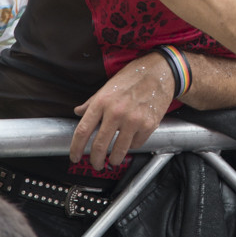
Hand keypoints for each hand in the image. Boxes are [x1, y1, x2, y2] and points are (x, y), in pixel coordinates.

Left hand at [70, 52, 175, 169]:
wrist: (160, 71)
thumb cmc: (133, 77)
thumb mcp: (108, 86)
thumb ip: (92, 101)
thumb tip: (78, 112)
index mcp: (102, 101)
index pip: (83, 131)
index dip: (76, 148)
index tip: (75, 156)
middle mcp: (116, 112)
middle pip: (99, 146)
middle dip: (95, 160)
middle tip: (95, 164)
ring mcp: (133, 120)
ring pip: (118, 151)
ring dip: (114, 159)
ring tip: (113, 160)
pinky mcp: (148, 125)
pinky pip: (136, 144)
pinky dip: (132, 146)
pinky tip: (130, 141)